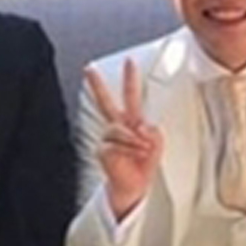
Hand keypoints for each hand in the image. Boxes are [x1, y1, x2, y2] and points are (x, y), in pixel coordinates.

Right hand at [86, 60, 162, 218]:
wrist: (135, 184)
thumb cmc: (144, 161)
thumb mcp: (156, 141)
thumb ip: (151, 129)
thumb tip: (139, 126)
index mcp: (131, 120)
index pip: (130, 96)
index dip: (130, 78)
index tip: (129, 61)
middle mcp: (117, 126)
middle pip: (105, 102)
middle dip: (97, 85)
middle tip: (89, 69)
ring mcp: (109, 137)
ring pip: (119, 129)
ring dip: (135, 140)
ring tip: (142, 149)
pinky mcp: (103, 149)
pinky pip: (118, 144)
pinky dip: (130, 149)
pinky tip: (134, 155)